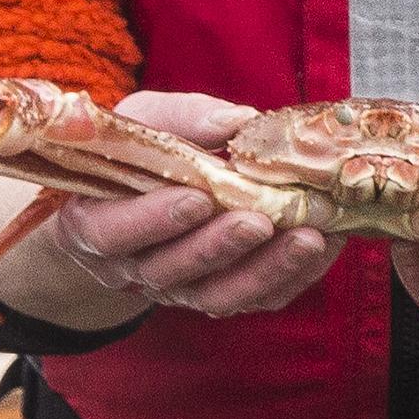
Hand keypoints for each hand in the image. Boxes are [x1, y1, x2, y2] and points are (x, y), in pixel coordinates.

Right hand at [43, 91, 346, 318]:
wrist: (140, 204)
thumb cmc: (138, 156)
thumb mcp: (144, 122)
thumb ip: (182, 119)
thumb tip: (238, 119)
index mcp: (94, 225)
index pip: (114, 233)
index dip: (154, 220)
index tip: (197, 198)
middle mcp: (134, 268)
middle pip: (173, 270)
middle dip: (220, 246)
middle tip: (261, 220)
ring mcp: (178, 290)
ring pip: (218, 296)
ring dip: (266, 269)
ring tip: (308, 237)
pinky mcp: (220, 297)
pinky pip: (256, 299)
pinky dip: (293, 277)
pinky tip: (324, 246)